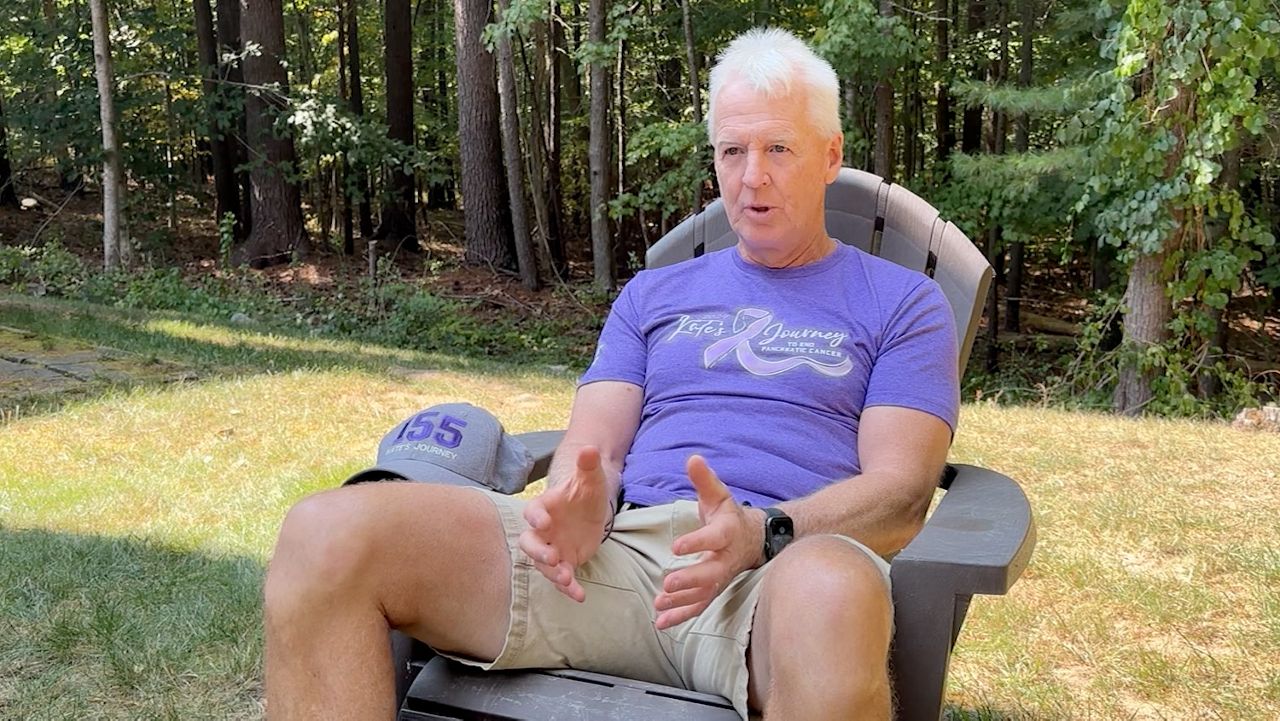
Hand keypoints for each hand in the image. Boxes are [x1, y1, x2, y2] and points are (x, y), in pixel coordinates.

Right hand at [518, 445, 613, 602]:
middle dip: (537, 551)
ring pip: (543, 564)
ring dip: (553, 573)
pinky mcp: (564, 562)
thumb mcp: (590, 478)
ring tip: (567, 579)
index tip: (543, 522)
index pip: (533, 512)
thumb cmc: (585, 490)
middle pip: (530, 543)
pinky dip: (569, 588)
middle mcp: (543, 530)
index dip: (536, 517)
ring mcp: (552, 548)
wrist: (590, 508)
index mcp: (545, 507)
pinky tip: (580, 595)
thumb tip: (590, 448)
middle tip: (551, 557)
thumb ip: (587, 465)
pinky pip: (562, 578)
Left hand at [654, 455, 763, 629]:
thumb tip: (692, 458)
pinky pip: (698, 606)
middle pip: (710, 572)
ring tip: (660, 604)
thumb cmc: (729, 515)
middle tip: (668, 583)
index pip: (713, 538)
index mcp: (726, 532)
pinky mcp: (712, 591)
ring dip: (682, 601)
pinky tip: (662, 624)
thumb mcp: (718, 495)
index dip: (697, 542)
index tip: (677, 546)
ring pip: (703, 594)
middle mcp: (725, 559)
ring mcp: (720, 578)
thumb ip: (704, 479)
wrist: (752, 540)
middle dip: (690, 579)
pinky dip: (681, 616)